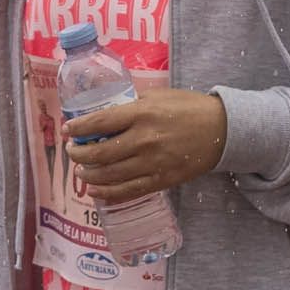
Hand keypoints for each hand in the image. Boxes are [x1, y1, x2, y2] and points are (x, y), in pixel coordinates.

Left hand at [67, 89, 228, 206]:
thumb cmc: (189, 108)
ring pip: (109, 175)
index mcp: (141, 114)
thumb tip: (106, 116)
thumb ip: (132, 106)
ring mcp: (152, 163)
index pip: (99, 123)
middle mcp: (143, 140)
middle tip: (72, 151)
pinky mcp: (160, 180)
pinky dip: (107, 192)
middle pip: (99, 153)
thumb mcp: (158, 96)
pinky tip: (95, 189)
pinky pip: (127, 191)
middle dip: (78, 154)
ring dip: (89, 174)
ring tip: (81, 170)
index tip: (68, 130)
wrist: (221, 131)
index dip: (78, 128)